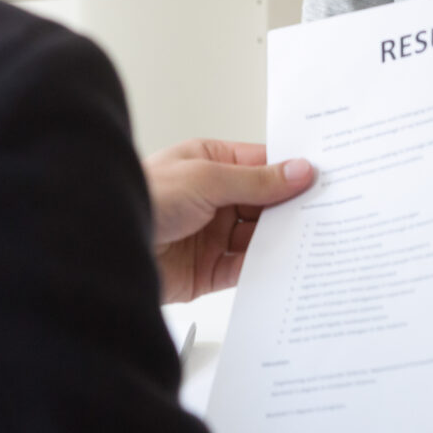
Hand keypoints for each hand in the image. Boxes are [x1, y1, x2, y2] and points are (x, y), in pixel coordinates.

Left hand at [144, 138, 313, 303]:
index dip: (292, 171)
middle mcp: (213, 197)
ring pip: (260, 236)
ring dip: (283, 238)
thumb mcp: (206, 178)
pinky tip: (286, 263)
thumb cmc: (143, 198)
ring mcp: (212, 234)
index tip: (324, 176)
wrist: (103, 248)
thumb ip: (256, 180)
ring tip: (315, 238)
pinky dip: (267, 266)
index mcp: (209, 163)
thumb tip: (299, 170)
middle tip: (329, 209)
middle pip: (265, 202)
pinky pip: (246, 267)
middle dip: (292, 206)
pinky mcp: (208, 270)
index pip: (262, 165)